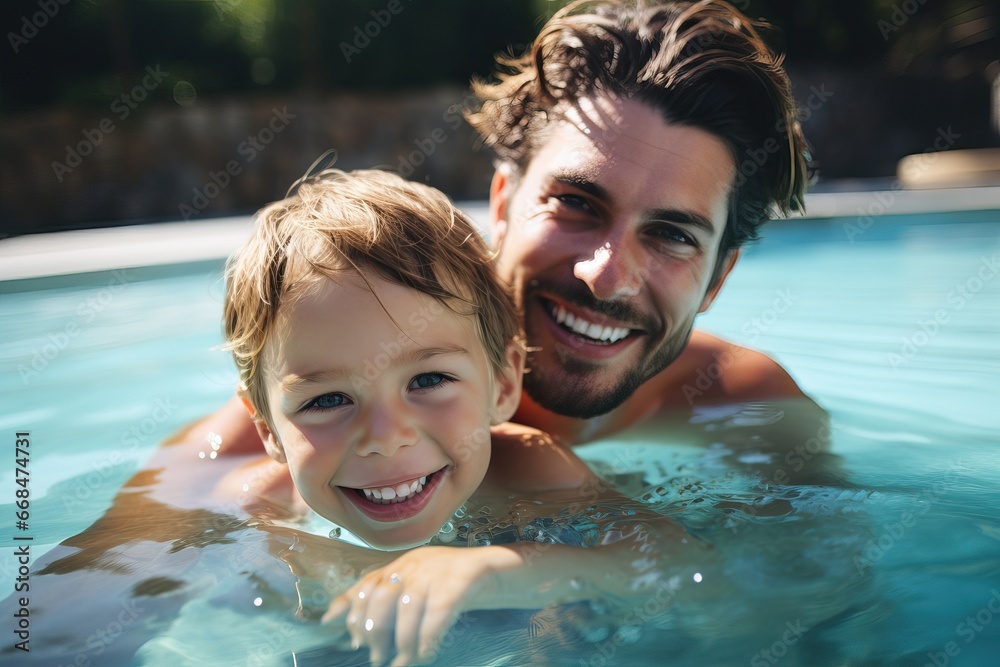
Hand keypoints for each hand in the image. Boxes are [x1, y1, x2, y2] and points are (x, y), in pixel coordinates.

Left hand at [322, 546, 507, 665]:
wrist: (498, 570)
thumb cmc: (452, 586)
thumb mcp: (416, 587)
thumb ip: (380, 599)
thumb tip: (332, 620)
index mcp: (403, 563)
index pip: (368, 583)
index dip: (354, 611)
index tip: (352, 640)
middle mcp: (417, 563)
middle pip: (383, 593)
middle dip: (376, 629)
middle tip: (377, 656)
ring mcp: (439, 569)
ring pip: (410, 605)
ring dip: (404, 639)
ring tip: (403, 661)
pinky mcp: (462, 578)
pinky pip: (440, 609)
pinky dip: (430, 634)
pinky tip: (427, 653)